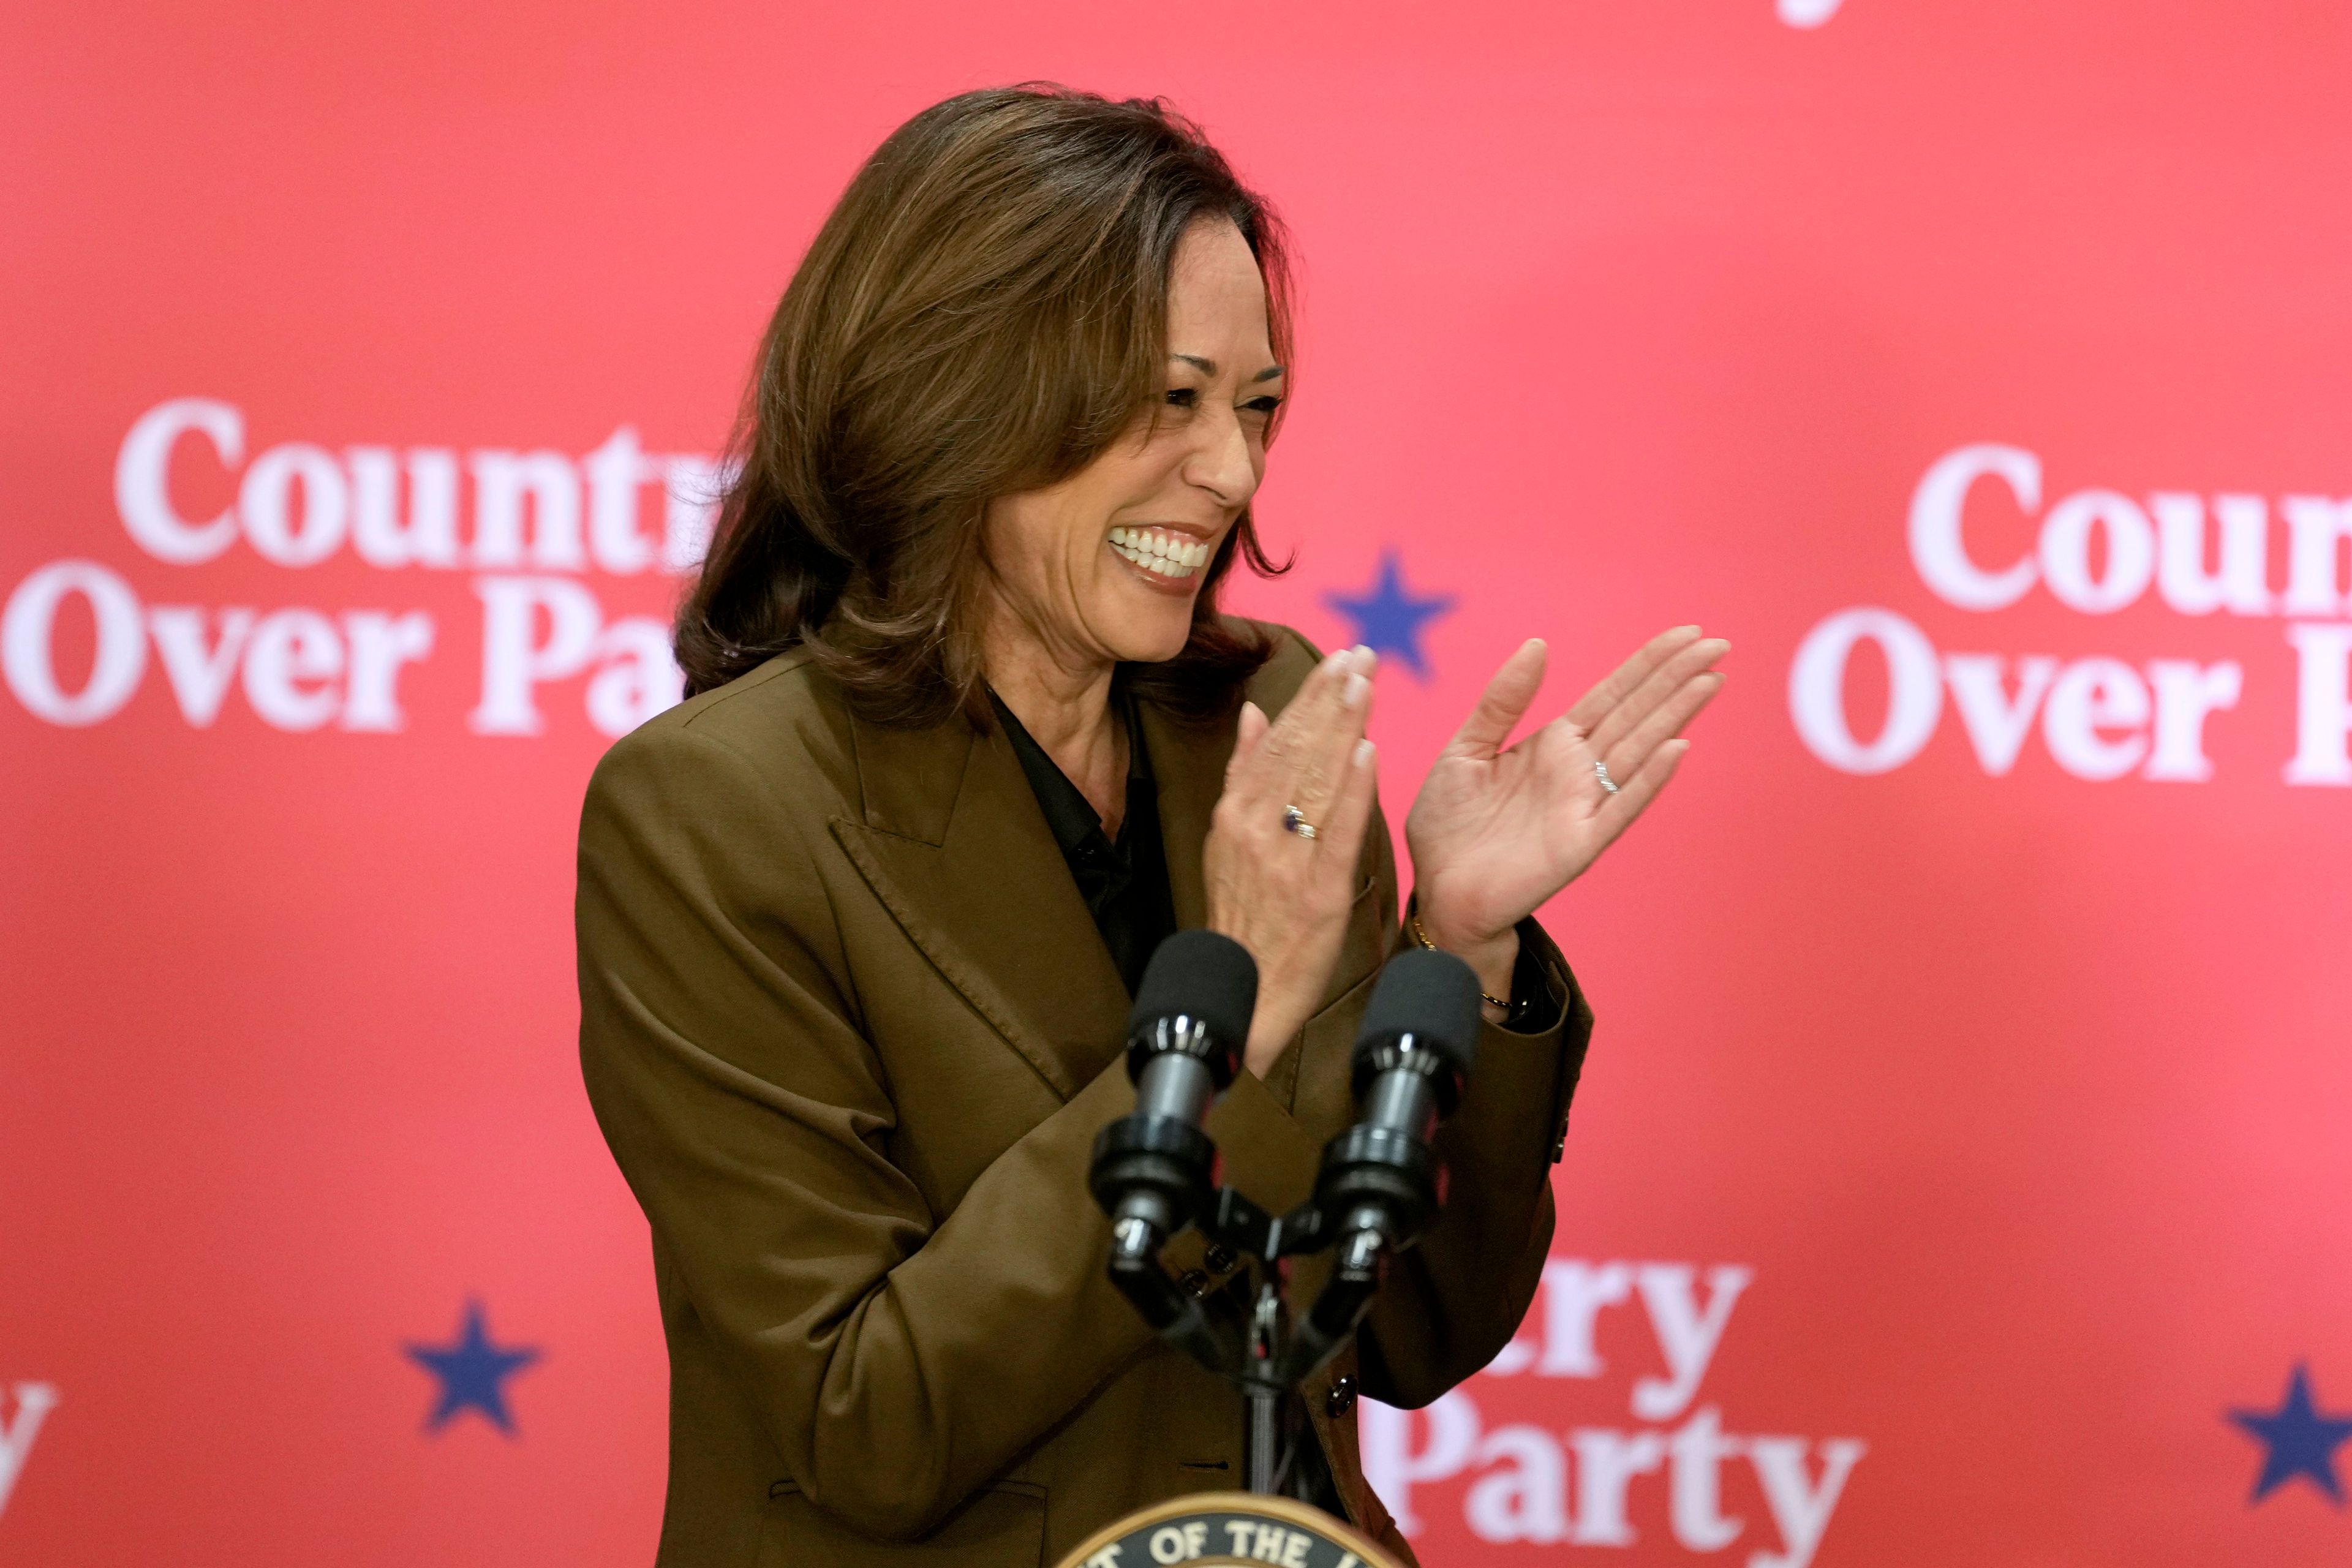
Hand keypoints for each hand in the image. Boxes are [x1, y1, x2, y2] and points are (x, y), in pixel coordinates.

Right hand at [1204, 647, 1380, 1076]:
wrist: (1243, 988)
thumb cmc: (1241, 913)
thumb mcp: (1225, 839)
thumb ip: (1242, 774)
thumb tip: (1255, 714)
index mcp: (1236, 812)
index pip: (1278, 740)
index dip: (1310, 697)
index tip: (1339, 659)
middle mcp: (1257, 828)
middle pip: (1300, 751)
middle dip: (1333, 698)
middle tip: (1364, 655)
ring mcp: (1287, 859)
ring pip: (1318, 780)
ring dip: (1344, 727)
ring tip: (1367, 684)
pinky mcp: (1319, 890)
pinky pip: (1338, 833)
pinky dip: (1353, 792)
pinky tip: (1369, 753)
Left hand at [1406, 627, 1727, 988]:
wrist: (1438, 890)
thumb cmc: (1449, 825)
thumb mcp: (1466, 749)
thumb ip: (1502, 701)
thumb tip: (1537, 643)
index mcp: (1554, 744)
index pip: (1613, 694)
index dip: (1649, 664)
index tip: (1687, 632)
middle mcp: (1578, 771)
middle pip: (1637, 715)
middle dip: (1676, 679)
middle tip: (1718, 643)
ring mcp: (1584, 806)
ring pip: (1640, 751)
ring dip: (1675, 716)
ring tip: (1709, 680)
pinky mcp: (1580, 844)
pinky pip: (1621, 807)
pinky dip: (1649, 779)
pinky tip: (1678, 748)